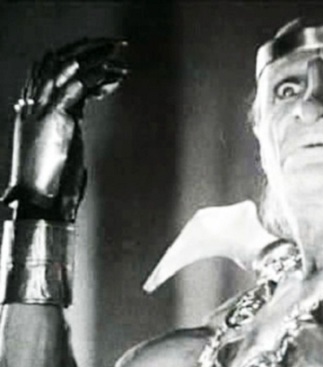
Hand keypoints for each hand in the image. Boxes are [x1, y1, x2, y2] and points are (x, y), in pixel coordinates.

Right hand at [3, 38, 127, 220]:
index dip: (83, 65)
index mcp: (38, 112)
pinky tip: (114, 75)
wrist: (40, 202)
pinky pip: (77, 88)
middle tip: (117, 45)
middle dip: (91, 50)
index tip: (110, 67)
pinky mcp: (58, 117)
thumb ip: (68, 143)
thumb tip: (77, 142)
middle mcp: (39, 106)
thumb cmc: (52, 187)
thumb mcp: (62, 157)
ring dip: (99, 57)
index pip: (57, 74)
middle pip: (63, 63)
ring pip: (71, 69)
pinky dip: (96, 78)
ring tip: (120, 51)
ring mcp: (46, 109)